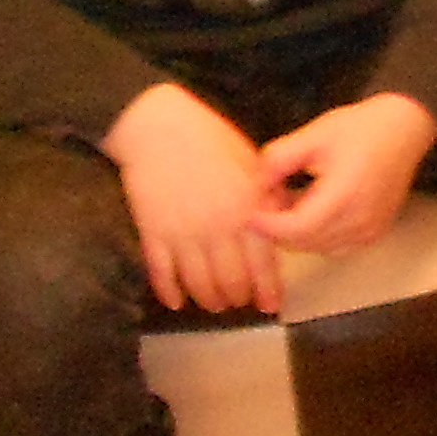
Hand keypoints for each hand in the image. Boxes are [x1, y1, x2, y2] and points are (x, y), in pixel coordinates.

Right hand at [100, 82, 286, 314]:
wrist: (160, 129)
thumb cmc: (213, 141)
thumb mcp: (253, 166)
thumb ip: (267, 199)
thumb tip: (283, 225)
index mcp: (248, 210)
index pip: (263, 262)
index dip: (268, 290)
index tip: (271, 306)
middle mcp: (218, 228)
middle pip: (230, 281)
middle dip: (237, 298)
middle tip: (240, 304)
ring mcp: (183, 233)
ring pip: (198, 284)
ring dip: (208, 299)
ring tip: (214, 304)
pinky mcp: (152, 234)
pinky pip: (162, 274)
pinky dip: (170, 292)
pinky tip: (177, 302)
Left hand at [249, 92, 436, 259]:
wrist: (406, 128)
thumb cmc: (361, 127)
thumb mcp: (313, 135)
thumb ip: (277, 160)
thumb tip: (254, 188)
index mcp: (345, 194)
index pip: (295, 228)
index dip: (267, 225)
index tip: (249, 212)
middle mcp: (360, 219)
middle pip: (302, 242)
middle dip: (278, 227)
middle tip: (269, 200)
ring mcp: (370, 230)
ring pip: (316, 247)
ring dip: (296, 232)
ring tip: (290, 202)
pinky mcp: (374, 233)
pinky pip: (335, 246)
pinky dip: (317, 236)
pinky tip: (312, 210)